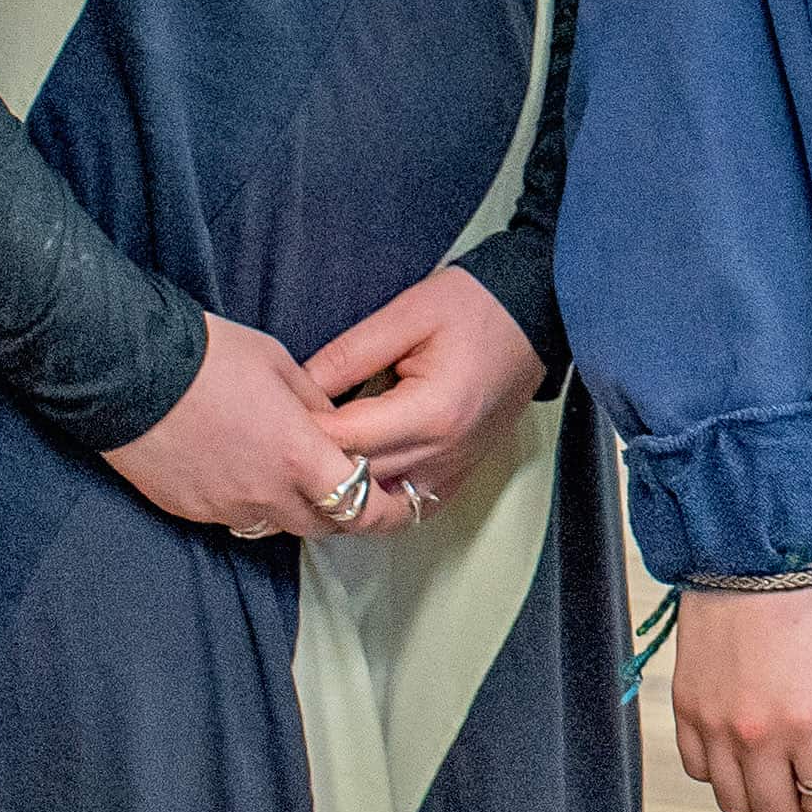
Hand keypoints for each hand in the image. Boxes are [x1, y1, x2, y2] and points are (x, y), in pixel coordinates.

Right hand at [100, 316, 381, 541]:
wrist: (127, 369)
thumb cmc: (209, 356)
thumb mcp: (281, 366)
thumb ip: (317, 406)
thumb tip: (335, 425)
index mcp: (300, 456)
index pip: (362, 506)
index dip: (388, 512)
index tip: (402, 507)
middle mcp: (267, 494)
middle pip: (323, 525)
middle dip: (342, 511)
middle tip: (349, 491)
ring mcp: (226, 507)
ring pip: (277, 526)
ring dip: (293, 509)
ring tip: (291, 478)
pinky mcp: (190, 510)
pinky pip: (234, 519)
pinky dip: (249, 503)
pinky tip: (241, 472)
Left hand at [303, 266, 546, 518]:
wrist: (536, 316)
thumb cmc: (475, 306)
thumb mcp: (406, 314)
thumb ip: (349, 354)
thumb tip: (299, 386)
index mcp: (431, 411)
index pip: (347, 439)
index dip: (304, 430)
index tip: (275, 416)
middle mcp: (445, 451)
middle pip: (360, 479)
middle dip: (316, 462)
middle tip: (281, 441)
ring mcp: (456, 468)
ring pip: (381, 502)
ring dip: (345, 486)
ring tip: (313, 461)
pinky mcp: (462, 473)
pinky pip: (412, 505)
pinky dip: (380, 497)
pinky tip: (358, 478)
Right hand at [665, 572, 811, 811]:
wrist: (746, 563)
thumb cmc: (800, 605)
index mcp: (804, 723)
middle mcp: (756, 734)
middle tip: (806, 797)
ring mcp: (715, 727)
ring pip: (732, 802)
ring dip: (756, 798)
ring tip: (771, 776)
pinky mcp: (687, 712)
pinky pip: (699, 770)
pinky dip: (719, 772)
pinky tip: (738, 752)